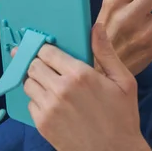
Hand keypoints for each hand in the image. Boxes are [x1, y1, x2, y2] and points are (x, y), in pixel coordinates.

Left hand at [18, 23, 150, 150]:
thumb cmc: (122, 116)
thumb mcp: (123, 80)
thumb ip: (106, 52)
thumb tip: (97, 27)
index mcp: (79, 74)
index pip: (47, 51)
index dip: (45, 47)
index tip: (46, 46)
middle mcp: (59, 89)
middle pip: (33, 65)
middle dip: (38, 61)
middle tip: (46, 63)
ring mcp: (48, 108)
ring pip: (28, 83)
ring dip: (36, 79)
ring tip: (50, 82)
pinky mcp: (42, 124)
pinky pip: (30, 103)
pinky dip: (37, 99)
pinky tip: (52, 101)